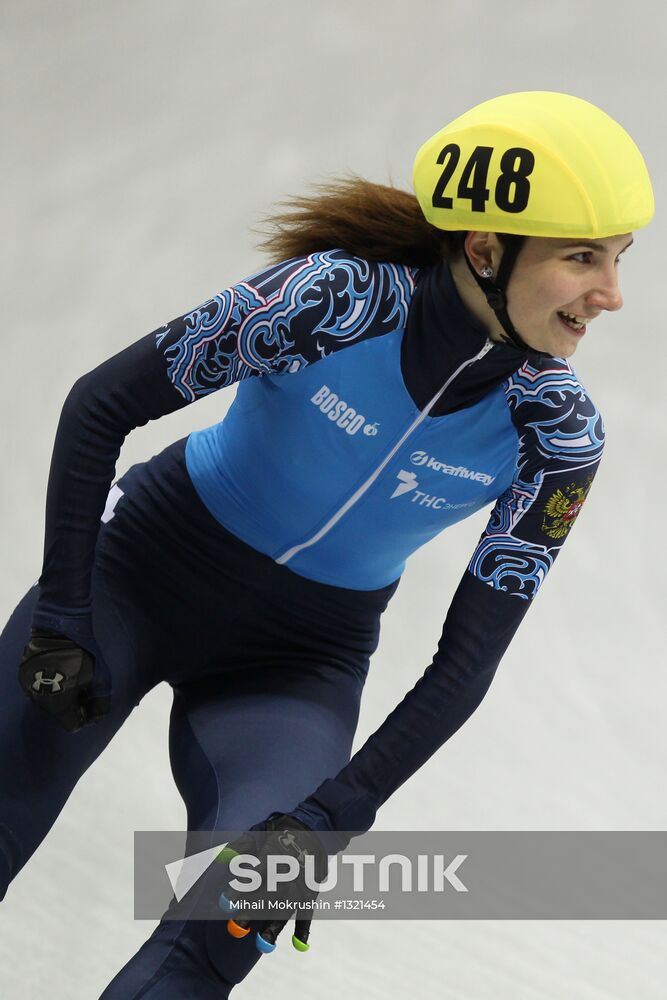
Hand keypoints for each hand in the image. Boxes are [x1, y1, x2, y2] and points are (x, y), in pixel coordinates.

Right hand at [18, 628, 110, 731]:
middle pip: (60, 712)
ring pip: (49, 700)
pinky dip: (49, 682)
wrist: (59, 626)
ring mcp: (29, 687)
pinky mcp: (24, 674)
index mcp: (58, 705)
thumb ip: (100, 701)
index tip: (89, 701)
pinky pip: (39, 686)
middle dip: (73, 703)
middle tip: (83, 685)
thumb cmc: (83, 652)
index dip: (84, 715)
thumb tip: (97, 716)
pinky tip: (59, 668)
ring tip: (71, 675)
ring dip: (61, 693)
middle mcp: (40, 701)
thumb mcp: (100, 677)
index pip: (72, 724)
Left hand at [216, 814, 328, 953]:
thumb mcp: (261, 831)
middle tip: (235, 929)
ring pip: (286, 909)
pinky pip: (308, 912)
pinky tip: (299, 945)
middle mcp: (287, 873)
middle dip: (250, 913)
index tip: (224, 903)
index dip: (239, 891)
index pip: (253, 877)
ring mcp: (300, 885)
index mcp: (273, 856)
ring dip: (274, 927)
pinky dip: (304, 929)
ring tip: (262, 945)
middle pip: (267, 897)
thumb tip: (222, 857)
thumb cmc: (283, 830)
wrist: (317, 827)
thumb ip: (242, 845)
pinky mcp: (311, 892)